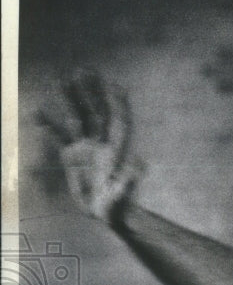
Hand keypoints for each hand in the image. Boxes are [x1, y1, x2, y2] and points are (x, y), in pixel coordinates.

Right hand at [38, 69, 143, 223]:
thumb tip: (141, 164)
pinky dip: (50, 125)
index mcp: (117, 149)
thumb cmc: (118, 206)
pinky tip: (38, 113)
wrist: (107, 214)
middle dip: (90, 92)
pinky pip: (60, 136)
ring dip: (70, 100)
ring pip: (77, 118)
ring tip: (61, 80)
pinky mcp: (72, 156)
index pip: (118, 120)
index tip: (115, 84)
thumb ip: (130, 179)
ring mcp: (86, 148)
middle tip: (83, 70)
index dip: (118, 103)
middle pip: (96, 112)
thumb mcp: (123, 194)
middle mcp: (102, 143)